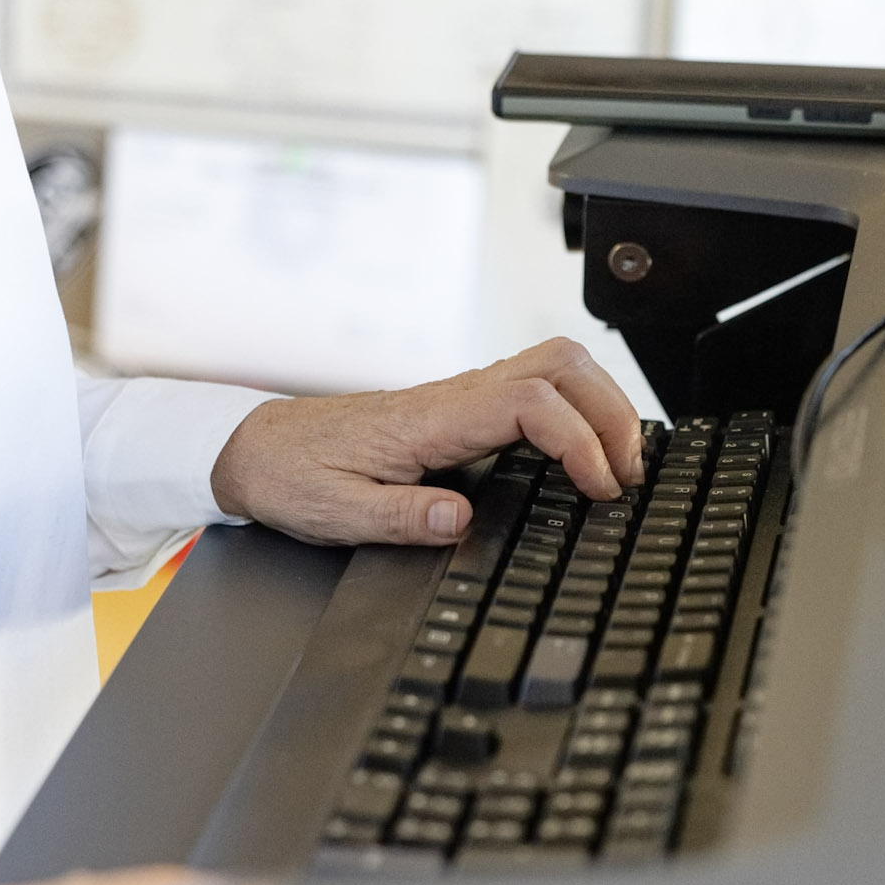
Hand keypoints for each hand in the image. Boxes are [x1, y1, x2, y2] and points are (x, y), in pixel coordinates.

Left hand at [211, 338, 645, 545]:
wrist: (254, 449)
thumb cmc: (292, 476)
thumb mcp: (336, 513)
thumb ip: (401, 518)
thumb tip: (459, 520)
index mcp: (429, 420)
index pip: (531, 404)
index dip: (578, 442)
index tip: (599, 487)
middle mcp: (453, 396)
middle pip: (561, 365)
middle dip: (611, 412)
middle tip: (630, 473)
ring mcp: (461, 396)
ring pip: (555, 364)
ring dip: (601, 404)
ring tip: (620, 462)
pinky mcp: (462, 407)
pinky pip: (537, 386)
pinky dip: (578, 409)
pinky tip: (584, 450)